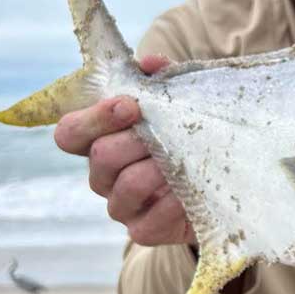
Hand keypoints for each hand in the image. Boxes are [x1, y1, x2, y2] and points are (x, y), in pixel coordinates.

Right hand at [53, 56, 193, 246]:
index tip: (131, 105)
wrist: (224, 175)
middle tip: (169, 134)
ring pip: (127, 186)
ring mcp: (121, 205)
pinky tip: (188, 194)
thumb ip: (161, 79)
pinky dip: (172, 205)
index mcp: (101, 139)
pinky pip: (146, 223)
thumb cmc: (189, 133)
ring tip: (185, 162)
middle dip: (139, 140)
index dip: (95, 118)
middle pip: (102, 156)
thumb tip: (150, 62)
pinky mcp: (142, 230)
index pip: (70, 133)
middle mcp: (103, 175)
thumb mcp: (178, 100)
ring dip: (160, 170)